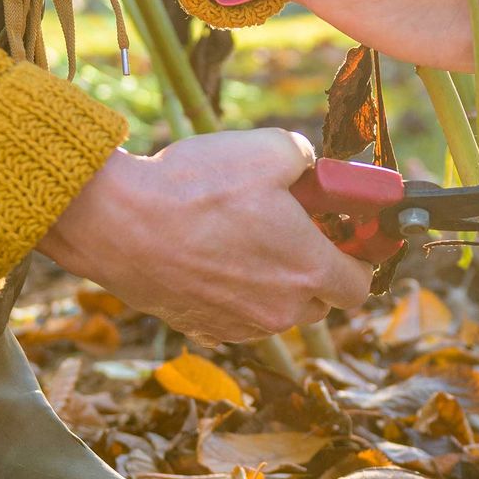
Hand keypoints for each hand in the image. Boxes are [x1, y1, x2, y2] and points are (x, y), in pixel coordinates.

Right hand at [36, 130, 372, 345]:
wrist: (117, 223)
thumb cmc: (195, 186)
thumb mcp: (268, 148)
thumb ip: (307, 159)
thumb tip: (310, 167)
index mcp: (308, 270)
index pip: (360, 285)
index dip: (355, 257)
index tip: (340, 233)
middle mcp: (281, 310)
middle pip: (320, 301)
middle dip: (312, 268)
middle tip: (288, 229)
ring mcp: (240, 327)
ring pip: (275, 310)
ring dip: (270, 282)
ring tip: (236, 237)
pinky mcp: (202, 330)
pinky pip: (235, 315)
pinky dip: (231, 292)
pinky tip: (205, 255)